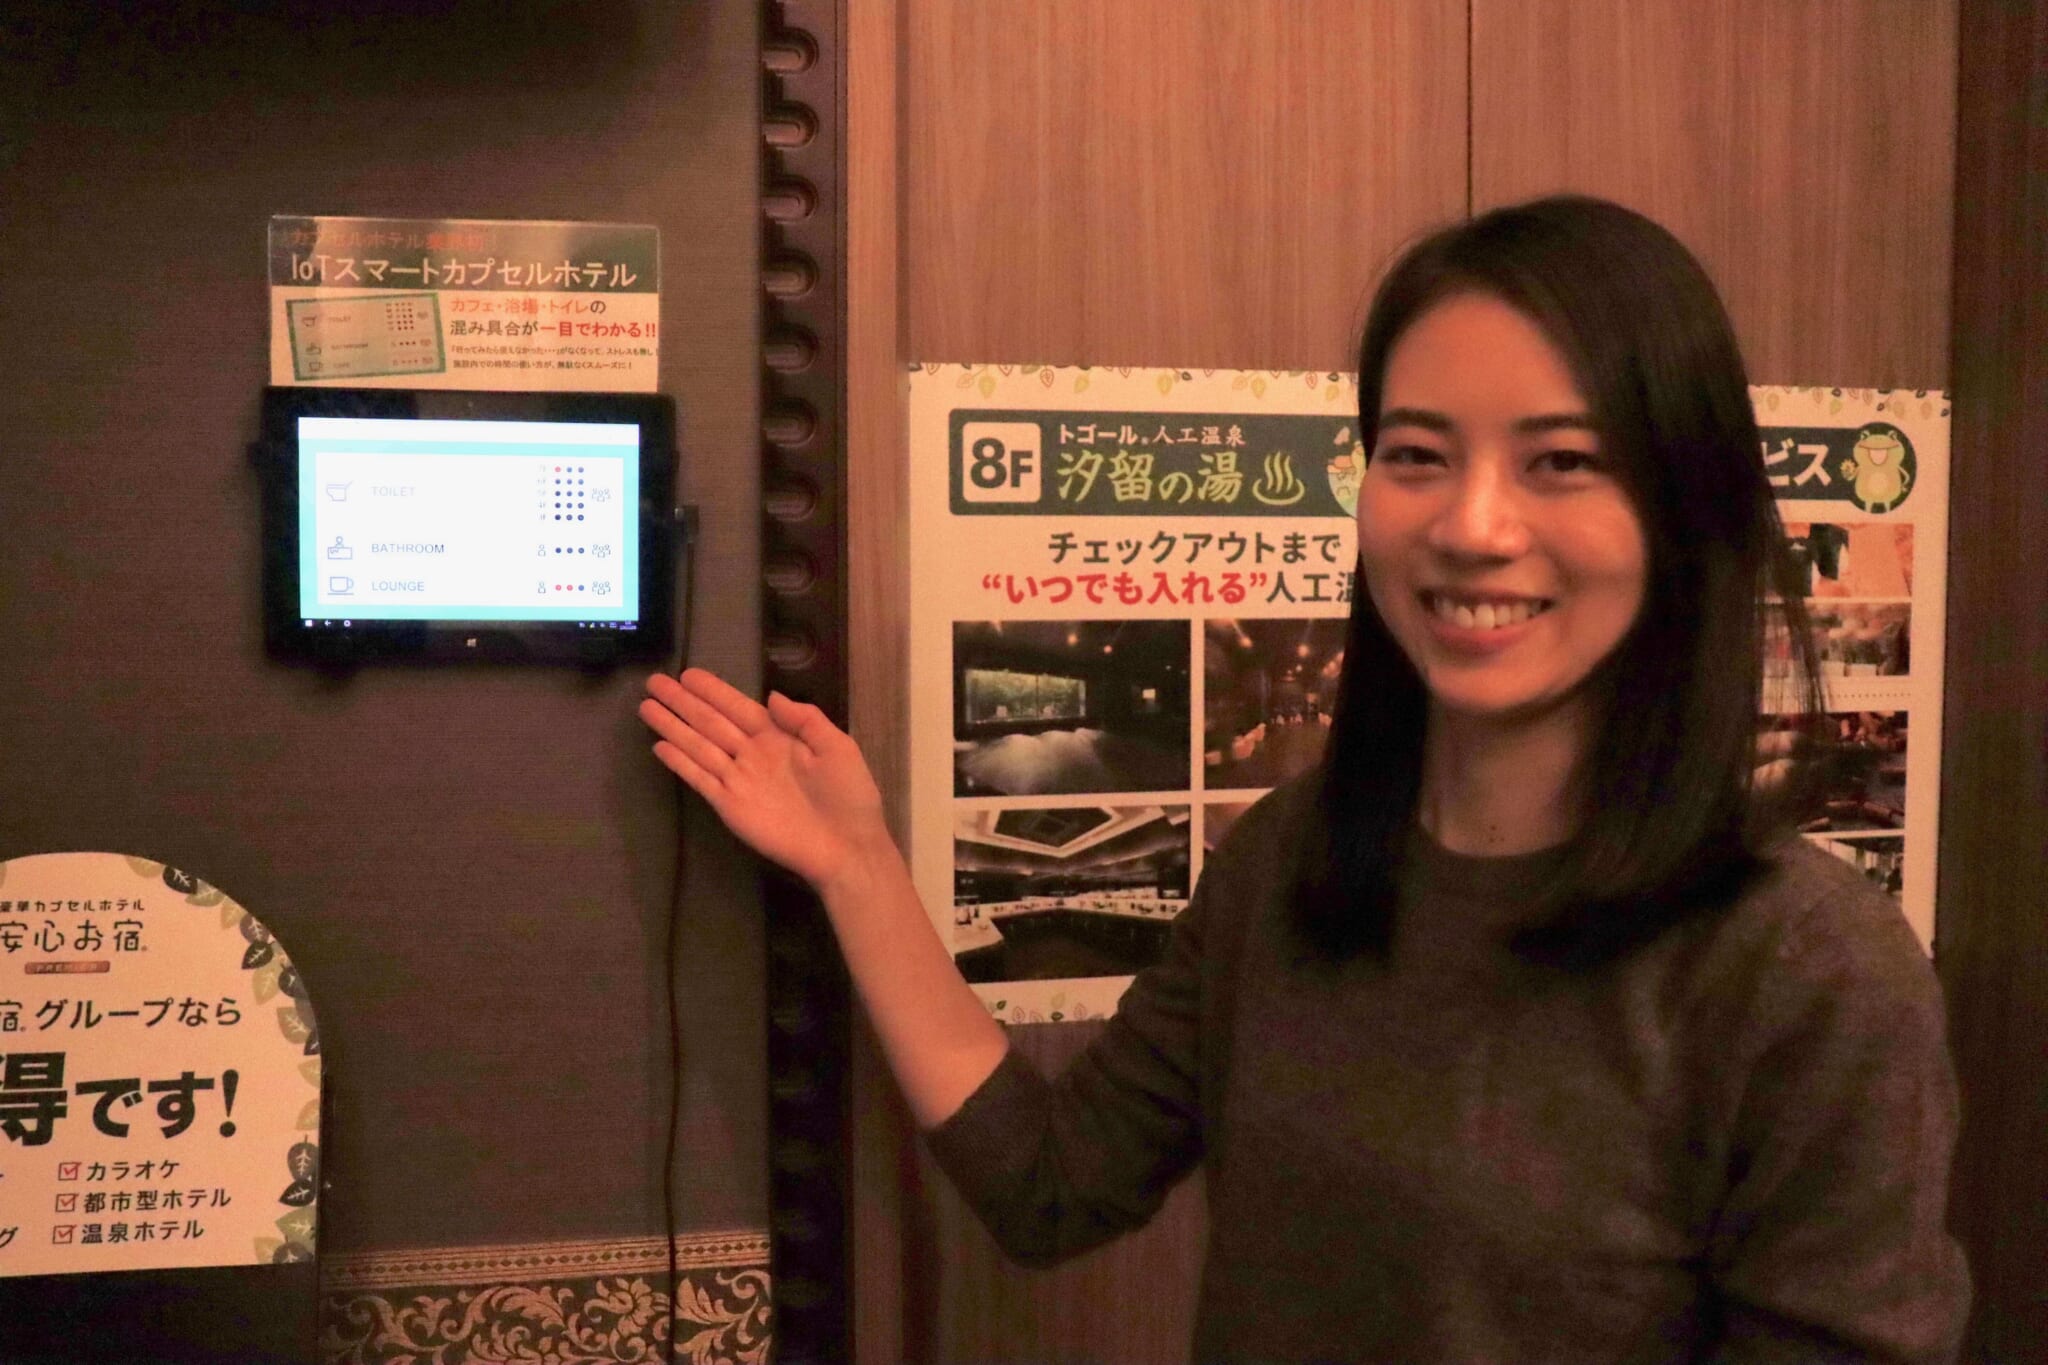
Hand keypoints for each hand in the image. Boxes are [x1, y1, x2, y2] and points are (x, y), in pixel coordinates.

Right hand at [640, 668, 892, 892]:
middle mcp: (753, 753)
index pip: (737, 706)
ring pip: (698, 745)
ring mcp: (739, 779)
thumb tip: (771, 696)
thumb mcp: (837, 746)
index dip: (713, 690)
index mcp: (778, 736)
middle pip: (710, 721)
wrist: (846, 847)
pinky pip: (700, 779)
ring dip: (673, 726)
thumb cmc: (848, 796)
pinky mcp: (730, 805)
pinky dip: (680, 763)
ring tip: (647, 707)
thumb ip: (805, 719)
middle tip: (654, 681)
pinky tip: (660, 747)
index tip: (688, 674)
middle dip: (682, 702)